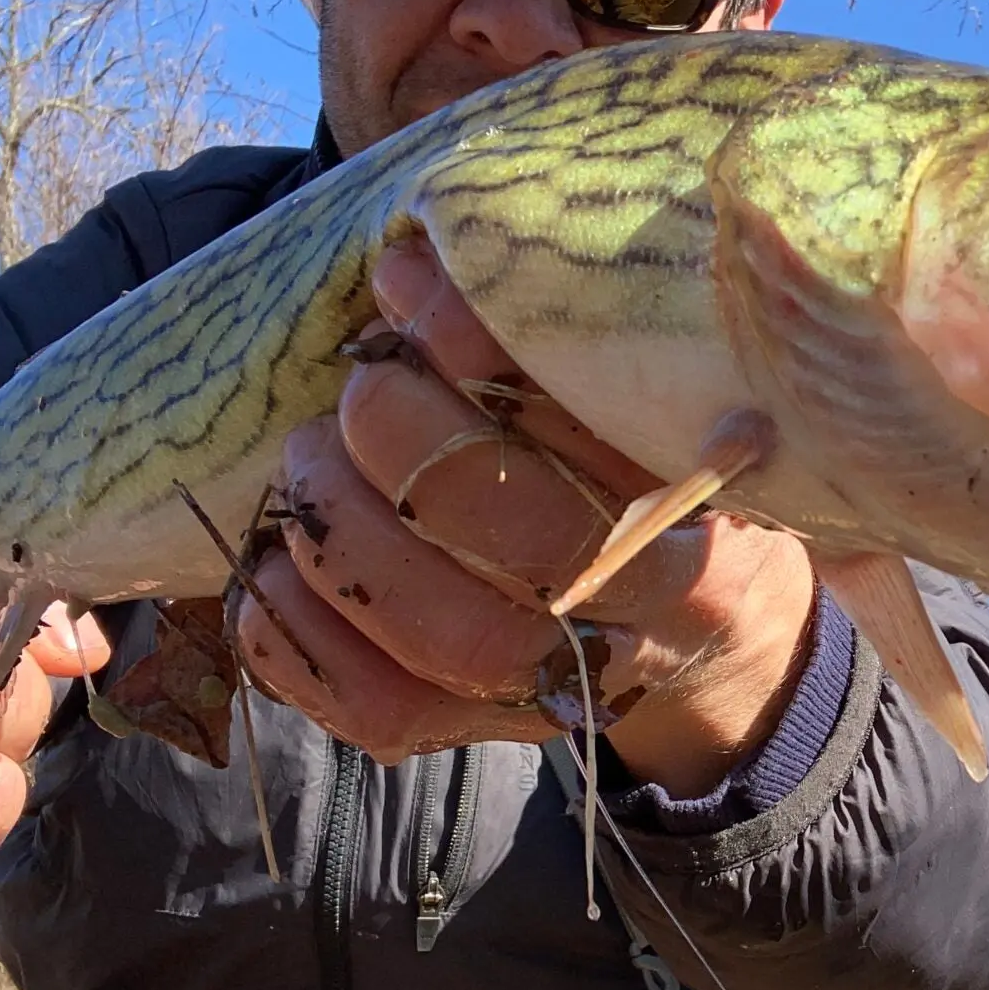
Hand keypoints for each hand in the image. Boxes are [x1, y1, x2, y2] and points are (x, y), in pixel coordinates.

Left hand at [237, 234, 816, 797]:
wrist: (713, 629)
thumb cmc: (658, 463)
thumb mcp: (647, 384)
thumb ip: (546, 328)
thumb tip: (410, 256)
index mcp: (709, 499)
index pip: (602, 431)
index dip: (482, 352)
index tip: (412, 288)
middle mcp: (651, 608)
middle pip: (530, 548)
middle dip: (411, 448)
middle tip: (359, 388)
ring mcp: (567, 684)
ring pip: (449, 640)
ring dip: (346, 538)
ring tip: (306, 465)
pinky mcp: (485, 733)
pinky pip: (381, 716)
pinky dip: (300, 640)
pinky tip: (275, 566)